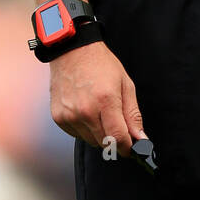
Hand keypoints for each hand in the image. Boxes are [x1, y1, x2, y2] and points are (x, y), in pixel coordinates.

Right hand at [49, 40, 146, 158]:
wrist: (72, 51)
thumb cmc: (101, 64)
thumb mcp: (125, 84)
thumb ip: (133, 114)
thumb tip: (140, 138)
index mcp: (105, 100)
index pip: (118, 138)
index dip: (127, 148)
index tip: (131, 149)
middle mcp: (85, 111)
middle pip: (105, 143)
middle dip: (115, 140)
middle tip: (117, 126)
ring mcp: (70, 115)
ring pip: (91, 141)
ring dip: (99, 134)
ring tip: (99, 112)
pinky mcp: (59, 117)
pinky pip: (76, 135)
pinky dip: (84, 129)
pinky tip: (86, 111)